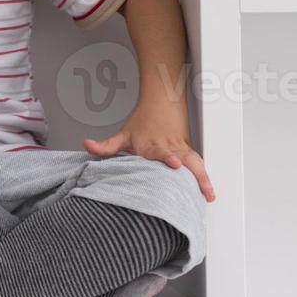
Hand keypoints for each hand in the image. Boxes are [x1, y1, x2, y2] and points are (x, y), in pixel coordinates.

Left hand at [83, 102, 215, 201]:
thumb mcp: (123, 134)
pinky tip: (209, 193)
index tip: (174, 163)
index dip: (168, 158)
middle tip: (201, 187)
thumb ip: (106, 145)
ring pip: (195, 163)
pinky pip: (199, 165)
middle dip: (191, 173)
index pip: (161, 153)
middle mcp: (170, 148)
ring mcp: (182, 150)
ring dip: (202, 178)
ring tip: (209, 194)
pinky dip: (205, 177)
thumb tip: (86, 145)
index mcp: (153, 146)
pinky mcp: (189, 153)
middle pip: (183, 160)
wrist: (163, 102)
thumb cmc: (143, 122)